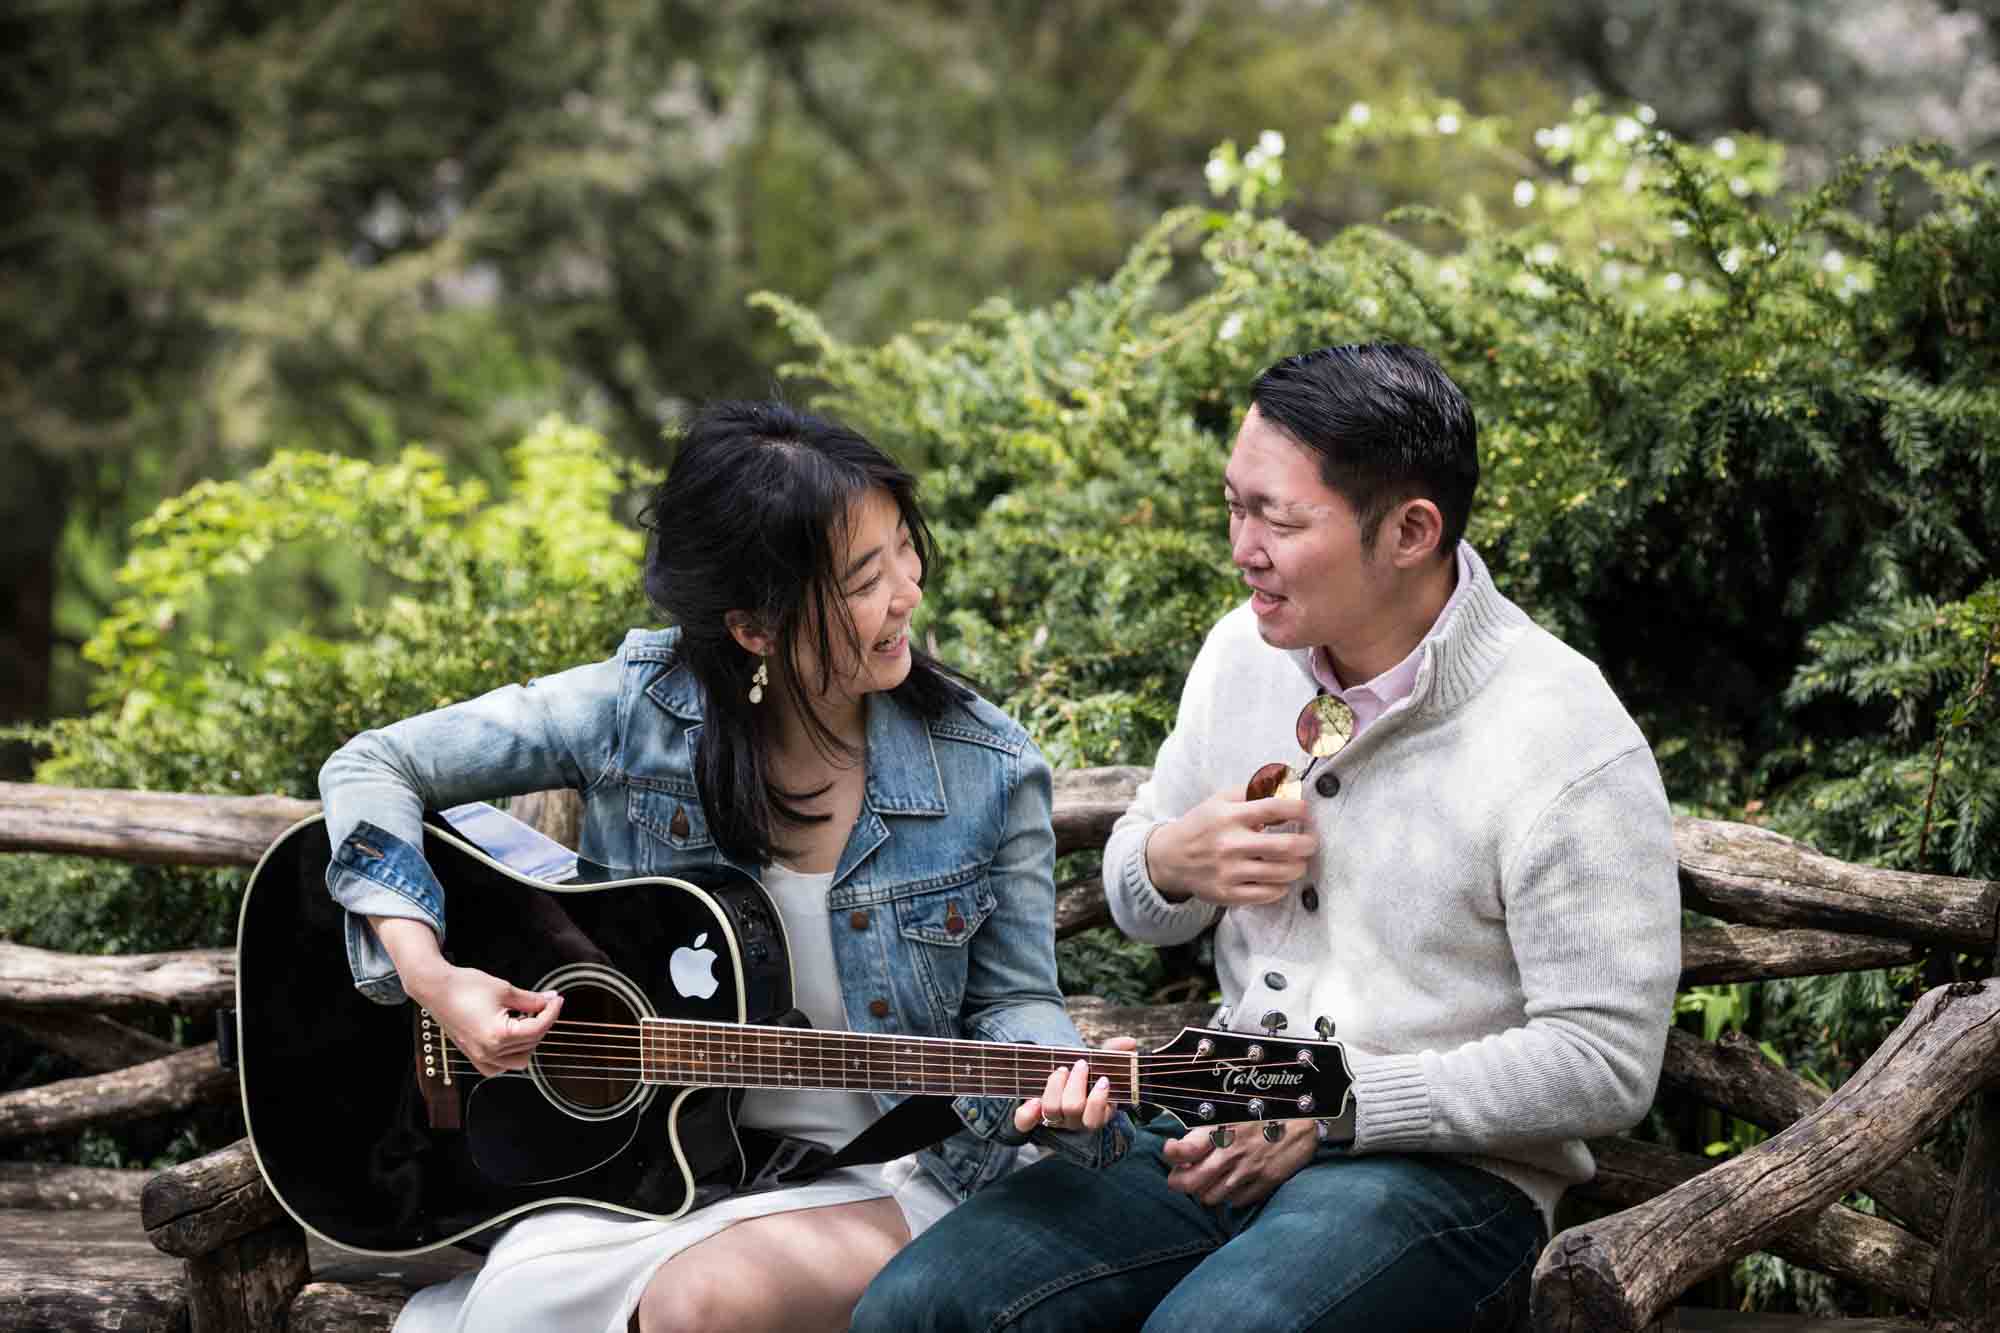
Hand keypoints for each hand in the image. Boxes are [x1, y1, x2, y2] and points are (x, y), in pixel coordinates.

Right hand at [372, 916, 563, 1075]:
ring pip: (519, 1061)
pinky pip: (500, 1066)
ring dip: (528, 1042)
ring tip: (524, 1020)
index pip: (537, 1029)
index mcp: (497, 1036)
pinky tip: (511, 1035)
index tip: (556, 1000)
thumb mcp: (505, 990)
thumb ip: (531, 1000)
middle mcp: (488, 1052)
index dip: (552, 1012)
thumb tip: (550, 1000)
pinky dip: (510, 1054)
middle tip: (542, 1005)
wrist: (436, 989)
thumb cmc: (464, 987)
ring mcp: (479, 1057)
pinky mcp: (473, 1057)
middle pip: (531, 1043)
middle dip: (541, 1023)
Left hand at [1014, 1037, 1139, 1134]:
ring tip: (1062, 1069)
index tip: (1103, 1079)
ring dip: (1055, 1086)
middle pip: (1073, 1108)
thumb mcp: (1101, 1063)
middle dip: (1077, 1083)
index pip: (1095, 1118)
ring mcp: (1055, 1119)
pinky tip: (1032, 1100)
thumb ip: (1114, 1051)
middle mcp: (1074, 1120)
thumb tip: (1130, 1042)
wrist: (1066, 1078)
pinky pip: (1025, 1123)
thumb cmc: (1088, 1074)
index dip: (1098, 1100)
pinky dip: (1027, 1113)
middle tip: (1081, 1064)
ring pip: (1051, 1110)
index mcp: (1095, 1114)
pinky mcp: (1034, 1116)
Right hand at [1145, 790, 1316, 905]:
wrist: (1169, 858)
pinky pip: (1269, 894)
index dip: (1299, 809)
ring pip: (1282, 873)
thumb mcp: (1222, 800)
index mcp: (1229, 815)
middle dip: (1308, 844)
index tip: (1305, 813)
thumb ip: (1255, 792)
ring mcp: (1228, 871)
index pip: (1275, 807)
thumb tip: (1292, 788)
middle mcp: (1229, 844)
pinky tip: (1279, 879)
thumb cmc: (1204, 825)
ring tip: (1298, 861)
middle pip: (1286, 846)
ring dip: (1298, 867)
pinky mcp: (1228, 893)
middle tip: (1311, 842)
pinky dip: (1281, 886)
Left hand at [1161, 1118, 1317, 1207]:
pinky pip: (1237, 1201)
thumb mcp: (1235, 1103)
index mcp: (1220, 1129)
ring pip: (1210, 1197)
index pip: (1183, 1151)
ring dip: (1203, 1191)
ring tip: (1207, 1179)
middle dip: (1178, 1182)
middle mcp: (1230, 1153)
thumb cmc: (1270, 1103)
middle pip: (1189, 1183)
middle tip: (1180, 1175)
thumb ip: (1212, 1121)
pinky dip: (1229, 1197)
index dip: (1170, 1153)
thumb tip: (1188, 1132)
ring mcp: (1248, 1171)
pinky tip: (1232, 1183)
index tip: (1171, 1149)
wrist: (1308, 1114)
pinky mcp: (1265, 1182)